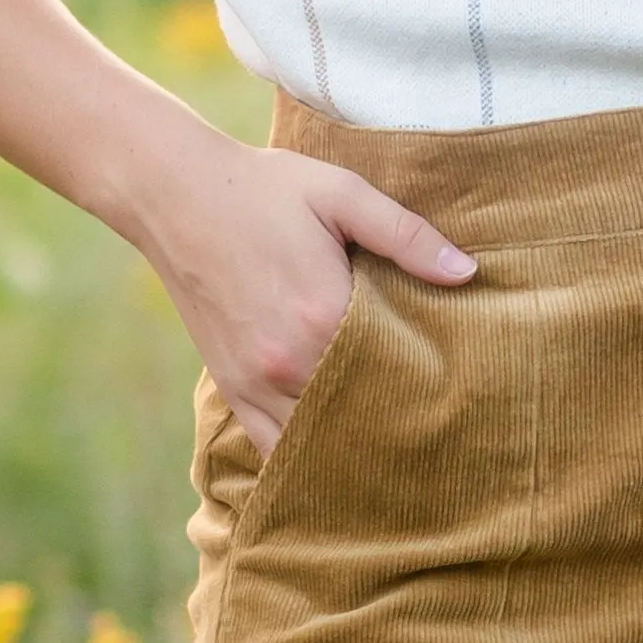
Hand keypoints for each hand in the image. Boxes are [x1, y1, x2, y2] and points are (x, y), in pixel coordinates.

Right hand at [128, 116, 475, 456]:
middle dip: (397, 421)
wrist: (173, 193)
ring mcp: (255, 382)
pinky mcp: (231, 386)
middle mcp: (288, 362)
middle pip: (360, 415)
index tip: (458, 392)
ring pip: (318, 441)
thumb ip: (406, 236)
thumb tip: (468, 273)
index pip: (395, 374)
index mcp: (324, 315)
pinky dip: (305, 453)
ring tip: (393, 444)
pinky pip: (272, 446)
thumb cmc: (262, 188)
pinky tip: (335, 453)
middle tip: (439, 430)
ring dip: (352, 443)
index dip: (428, 385)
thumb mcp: (341, 194)